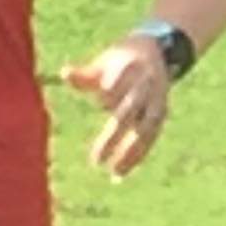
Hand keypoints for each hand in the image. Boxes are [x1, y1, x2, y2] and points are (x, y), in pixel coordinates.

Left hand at [62, 36, 174, 179]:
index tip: (100, 104)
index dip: (112, 94)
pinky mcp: (161, 113)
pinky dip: (138, 155)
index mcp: (131, 70)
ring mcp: (157, 101)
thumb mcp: (104, 62)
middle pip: (129, 114)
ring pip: (145, 130)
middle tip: (96, 159)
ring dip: (131, 153)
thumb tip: (64, 73)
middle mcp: (146, 87)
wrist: (158, 51)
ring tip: (115, 174)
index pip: (120, 85)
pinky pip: (150, 137)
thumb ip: (85, 74)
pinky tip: (122, 172)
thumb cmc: (121, 60)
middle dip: (114, 137)